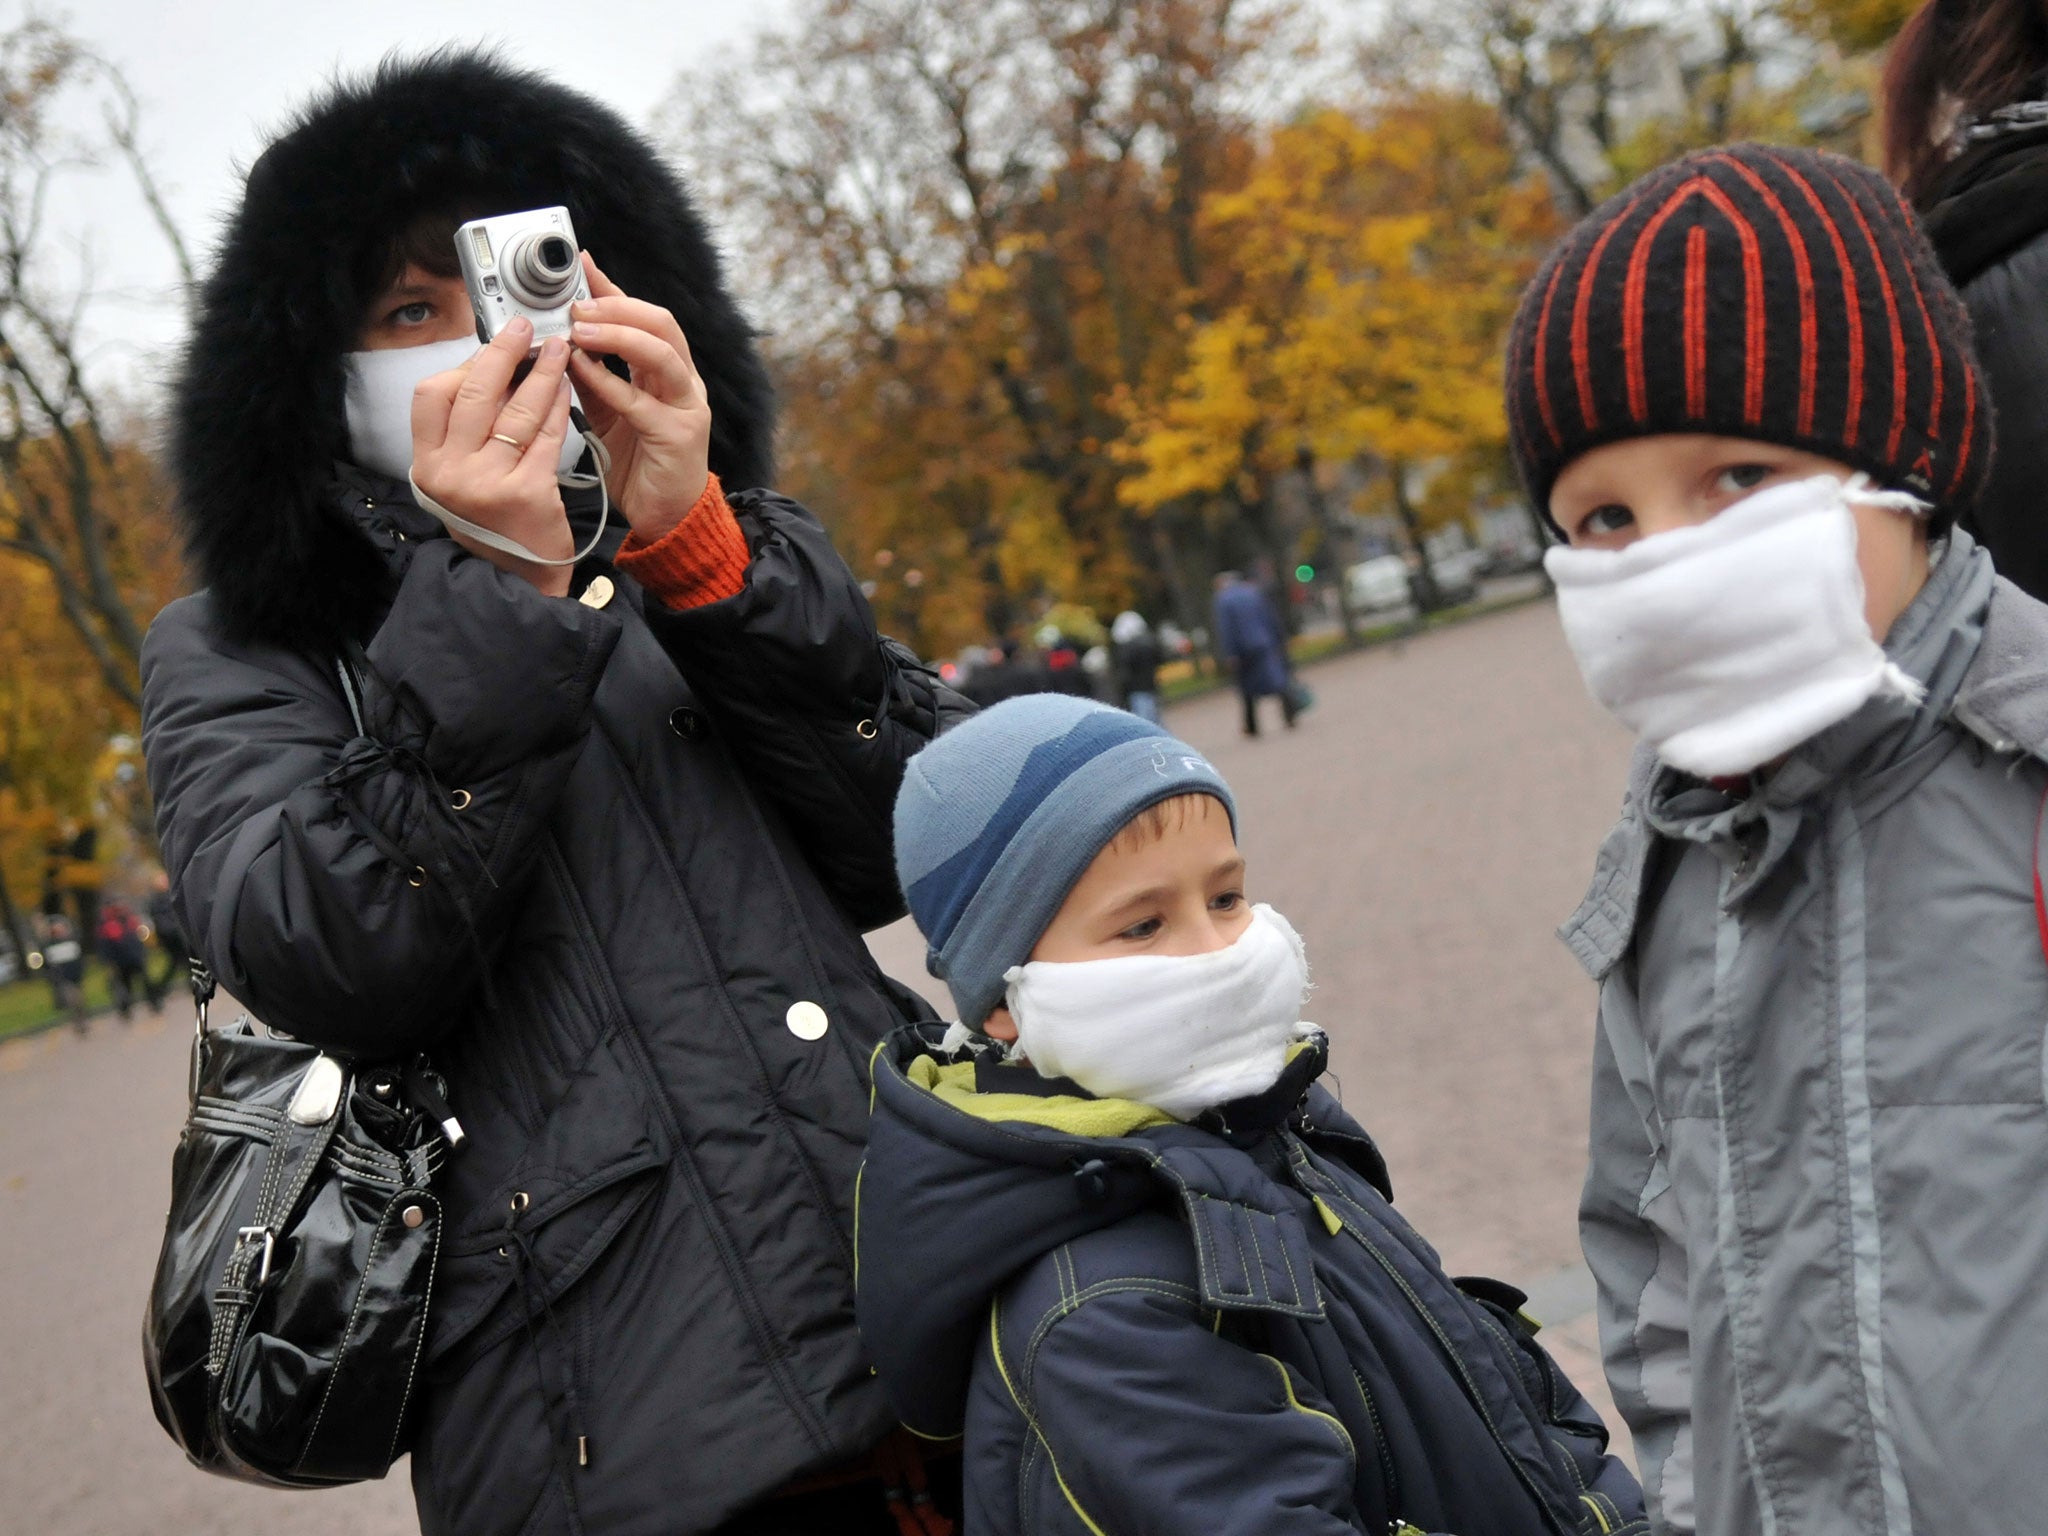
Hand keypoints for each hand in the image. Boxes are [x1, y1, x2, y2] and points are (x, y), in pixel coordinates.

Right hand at [410, 317, 577, 597]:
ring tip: (557, 350)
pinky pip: (545, 436)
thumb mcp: (462, 476)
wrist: (520, 578)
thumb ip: (466, 430)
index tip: (490, 344)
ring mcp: (486, 484)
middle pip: (473, 394)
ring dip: (539, 373)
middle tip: (525, 329)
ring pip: (514, 410)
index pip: (430, 396)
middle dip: (502, 354)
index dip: (462, 365)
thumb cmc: (494, 518)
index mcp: (427, 464)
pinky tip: (568, 387)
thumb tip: (493, 365)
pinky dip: (558, 406)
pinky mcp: (527, 493)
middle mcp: (449, 473)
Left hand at [567, 253, 712, 543]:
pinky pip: (642, 400)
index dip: (614, 289)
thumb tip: (561, 341)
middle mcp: (683, 382)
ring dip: (616, 334)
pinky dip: (609, 380)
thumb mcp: (609, 411)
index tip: (583, 266)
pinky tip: (583, 370)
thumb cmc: (640, 464)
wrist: (666, 516)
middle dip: (616, 306)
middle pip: (661, 322)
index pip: (644, 316)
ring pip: (661, 352)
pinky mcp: (678, 434)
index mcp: (667, 372)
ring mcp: (686, 406)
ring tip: (579, 328)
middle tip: (575, 303)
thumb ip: (593, 377)